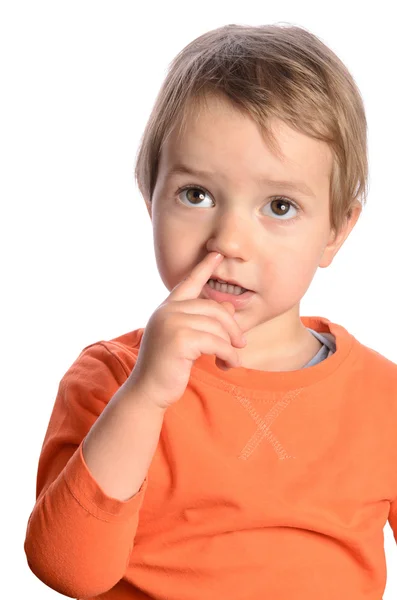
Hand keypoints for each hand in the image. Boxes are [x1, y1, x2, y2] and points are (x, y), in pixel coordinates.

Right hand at [127, 252, 245, 409]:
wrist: (148, 391)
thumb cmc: (167, 367)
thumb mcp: (185, 340)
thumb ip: (203, 321)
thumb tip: (227, 303)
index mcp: (167, 308)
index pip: (189, 282)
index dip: (204, 267)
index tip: (216, 253)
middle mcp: (167, 310)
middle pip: (214, 308)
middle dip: (232, 327)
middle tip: (241, 344)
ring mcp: (172, 322)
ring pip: (218, 327)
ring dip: (230, 346)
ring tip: (230, 360)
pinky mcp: (180, 338)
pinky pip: (217, 342)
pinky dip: (228, 355)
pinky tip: (228, 365)